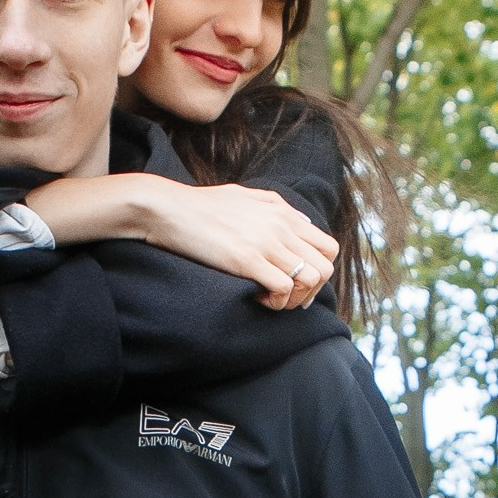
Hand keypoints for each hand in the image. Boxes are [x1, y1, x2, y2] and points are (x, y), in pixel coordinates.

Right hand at [154, 182, 337, 307]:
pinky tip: (257, 297)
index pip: (329, 248)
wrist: (168, 208)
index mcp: (284, 214)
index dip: (319, 271)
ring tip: (271, 299)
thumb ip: (277, 206)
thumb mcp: (246, 196)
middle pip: (325, 269)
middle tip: (287, 298)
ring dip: (294, 299)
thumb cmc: (202, 205)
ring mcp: (266, 243)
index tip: (297, 282)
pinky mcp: (247, 260)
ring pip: (310, 281)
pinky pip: (283, 288)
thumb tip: (303, 222)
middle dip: (310, 291)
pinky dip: (275, 301)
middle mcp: (281, 227)